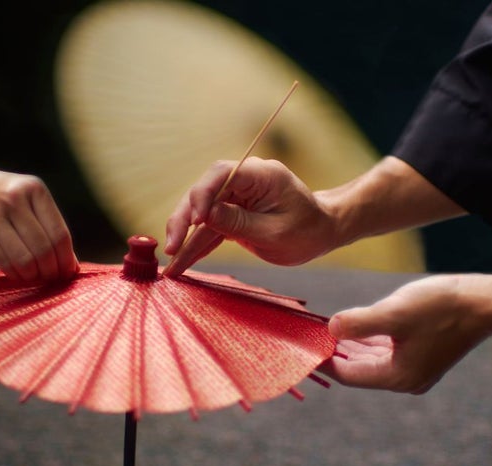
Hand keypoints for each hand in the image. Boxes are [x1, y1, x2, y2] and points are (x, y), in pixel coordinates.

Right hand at [0, 163, 78, 281]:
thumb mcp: (22, 195)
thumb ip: (45, 222)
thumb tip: (70, 261)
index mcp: (33, 189)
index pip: (60, 234)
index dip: (66, 259)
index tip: (67, 273)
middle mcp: (13, 199)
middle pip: (44, 249)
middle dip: (51, 271)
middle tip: (51, 281)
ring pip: (25, 259)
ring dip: (33, 276)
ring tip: (35, 279)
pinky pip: (2, 262)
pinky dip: (14, 275)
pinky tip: (17, 276)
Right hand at [164, 157, 335, 267]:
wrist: (322, 232)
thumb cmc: (306, 230)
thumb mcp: (274, 232)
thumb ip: (238, 222)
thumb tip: (203, 216)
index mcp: (261, 174)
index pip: (221, 174)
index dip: (202, 195)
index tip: (196, 221)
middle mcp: (244, 180)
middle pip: (203, 193)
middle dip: (184, 220)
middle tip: (172, 248)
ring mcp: (236, 196)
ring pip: (202, 214)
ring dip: (185, 239)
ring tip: (170, 266)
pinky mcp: (232, 213)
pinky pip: (210, 228)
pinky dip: (197, 246)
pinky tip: (181, 264)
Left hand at [320, 275, 490, 393]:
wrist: (484, 304)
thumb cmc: (440, 308)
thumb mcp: (394, 314)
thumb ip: (359, 323)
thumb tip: (330, 329)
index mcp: (397, 377)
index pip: (348, 374)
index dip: (323, 360)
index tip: (302, 346)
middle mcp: (405, 379)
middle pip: (358, 369)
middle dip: (334, 353)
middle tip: (308, 336)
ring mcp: (415, 368)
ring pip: (371, 360)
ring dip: (350, 346)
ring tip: (325, 331)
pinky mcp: (422, 354)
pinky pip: (386, 351)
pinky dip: (368, 341)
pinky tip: (354, 328)